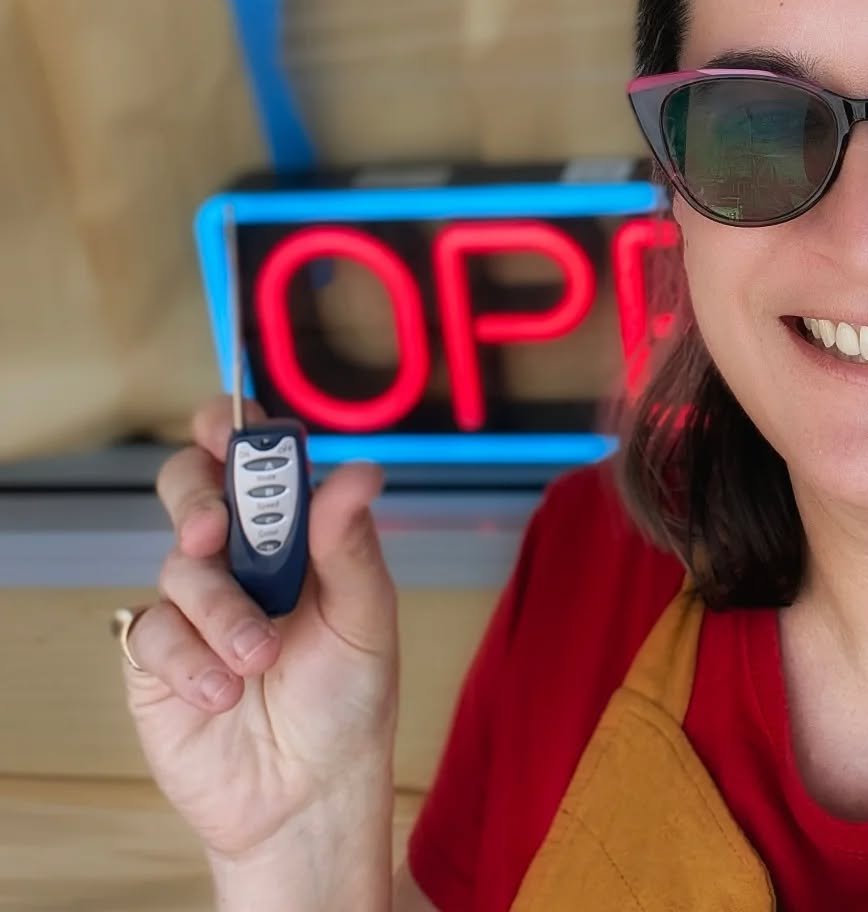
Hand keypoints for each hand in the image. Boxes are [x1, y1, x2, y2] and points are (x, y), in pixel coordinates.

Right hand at [119, 397, 398, 860]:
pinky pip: (153, 631)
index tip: (226, 424)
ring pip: (180, 565)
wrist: (310, 792)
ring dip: (221, 610)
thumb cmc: (349, 696)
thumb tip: (359, 470)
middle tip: (214, 531)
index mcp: (294, 532)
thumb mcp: (365, 616)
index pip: (257, 460)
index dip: (235, 429)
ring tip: (260, 657)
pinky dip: (190, 661)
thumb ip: (349, 544)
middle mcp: (240, 556)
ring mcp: (195, 604)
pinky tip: (224, 691)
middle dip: (197, 496)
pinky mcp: (158, 657)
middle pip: (193, 487)